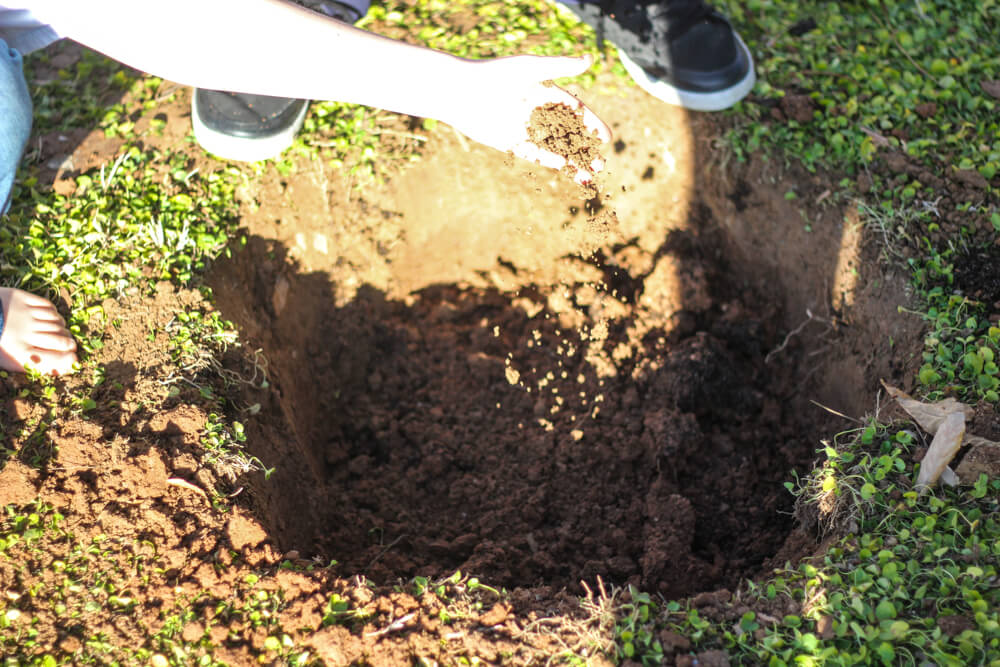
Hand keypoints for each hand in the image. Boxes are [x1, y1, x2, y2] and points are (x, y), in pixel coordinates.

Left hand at [443, 55, 610, 182]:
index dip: (592, 125)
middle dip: (585, 149)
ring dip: (571, 160)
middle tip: (602, 163)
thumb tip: (589, 60)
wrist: (462, 91)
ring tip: (590, 174)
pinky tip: (564, 167)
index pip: (575, 112)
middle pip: (567, 134)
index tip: (607, 138)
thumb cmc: (496, 73)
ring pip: (553, 148)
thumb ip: (560, 66)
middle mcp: (536, 112)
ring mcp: (524, 129)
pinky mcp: (510, 143)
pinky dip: (549, 160)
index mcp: (544, 93)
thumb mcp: (531, 67)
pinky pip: (534, 154)